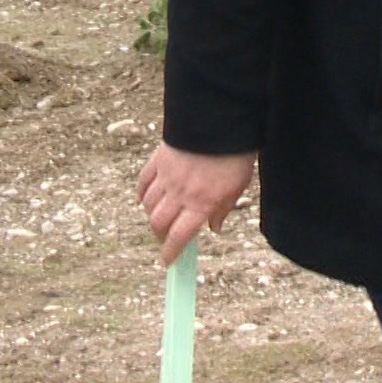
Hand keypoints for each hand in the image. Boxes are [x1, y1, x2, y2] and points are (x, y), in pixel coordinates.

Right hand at [137, 144, 256, 264]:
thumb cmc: (236, 154)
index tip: (168, 261)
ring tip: (160, 217)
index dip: (171, 253)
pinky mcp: (158, 160)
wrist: (222, 121)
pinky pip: (143, 183)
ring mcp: (167, 177)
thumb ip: (224, 209)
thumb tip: (213, 228)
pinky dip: (142, 194)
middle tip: (165, 238)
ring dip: (151, 215)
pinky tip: (147, 197)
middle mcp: (181, 194)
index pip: (179, 237)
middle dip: (160, 236)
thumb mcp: (238, 186)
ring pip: (148, 205)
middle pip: (158, 224)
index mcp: (202, 203)